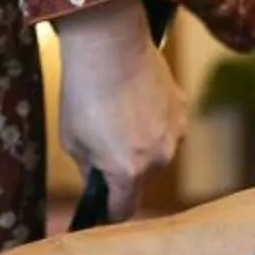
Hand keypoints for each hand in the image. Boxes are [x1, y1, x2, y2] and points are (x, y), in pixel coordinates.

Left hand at [53, 0, 189, 219]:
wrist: (109, 44)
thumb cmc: (83, 91)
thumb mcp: (71, 139)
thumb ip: (89, 169)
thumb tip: (97, 180)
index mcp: (128, 171)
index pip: (123, 210)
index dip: (109, 209)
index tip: (100, 204)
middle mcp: (159, 159)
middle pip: (142, 181)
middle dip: (124, 171)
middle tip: (103, 144)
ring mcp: (176, 134)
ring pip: (157, 154)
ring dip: (142, 145)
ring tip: (118, 116)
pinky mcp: (183, 110)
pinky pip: (167, 128)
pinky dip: (154, 122)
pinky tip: (135, 100)